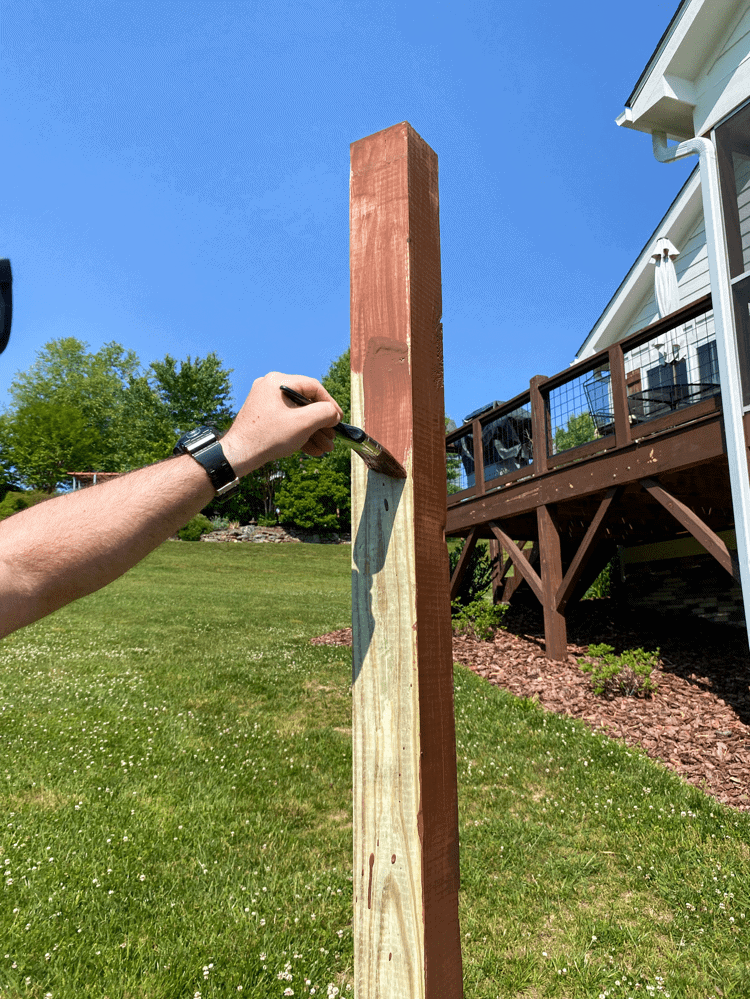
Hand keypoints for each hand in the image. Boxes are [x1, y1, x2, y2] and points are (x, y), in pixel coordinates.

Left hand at [220, 372, 342, 476]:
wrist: (239, 455)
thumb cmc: (268, 437)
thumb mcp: (303, 423)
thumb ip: (325, 413)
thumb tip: (334, 413)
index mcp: (278, 381)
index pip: (313, 387)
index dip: (330, 404)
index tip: (338, 419)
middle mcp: (270, 387)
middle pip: (305, 403)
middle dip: (321, 424)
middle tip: (332, 437)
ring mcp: (265, 402)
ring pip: (297, 415)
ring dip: (313, 432)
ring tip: (325, 448)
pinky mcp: (263, 417)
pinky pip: (287, 422)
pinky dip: (299, 434)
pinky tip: (313, 449)